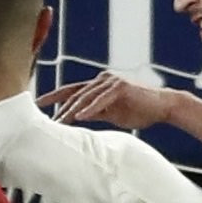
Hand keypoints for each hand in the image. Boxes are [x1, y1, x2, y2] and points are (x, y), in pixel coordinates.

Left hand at [38, 72, 180, 130]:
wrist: (163, 106)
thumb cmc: (139, 111)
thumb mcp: (112, 113)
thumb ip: (95, 113)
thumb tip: (78, 119)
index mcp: (98, 85)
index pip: (71, 91)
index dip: (54, 98)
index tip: (38, 106)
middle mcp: (102, 79)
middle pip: (75, 93)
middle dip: (58, 107)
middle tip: (43, 119)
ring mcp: (111, 81)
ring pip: (86, 96)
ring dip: (72, 110)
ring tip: (59, 122)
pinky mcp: (121, 87)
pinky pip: (101, 100)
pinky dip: (90, 109)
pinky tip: (80, 117)